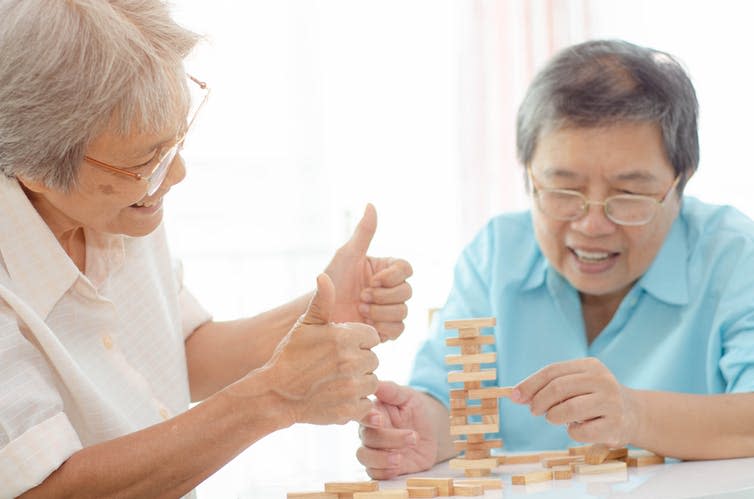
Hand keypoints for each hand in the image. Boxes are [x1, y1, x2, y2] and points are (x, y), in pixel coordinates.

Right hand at [263, 274, 379, 424]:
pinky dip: (355, 403)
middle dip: (359, 362)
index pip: (372, 337)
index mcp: (345, 337)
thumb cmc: (291, 356)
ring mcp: (352, 386)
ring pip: (372, 382)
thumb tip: (325, 276)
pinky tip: (337, 397)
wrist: (276, 394)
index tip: (341, 347)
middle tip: (335, 366)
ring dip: (359, 382)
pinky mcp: (350, 409)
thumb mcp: (305, 325)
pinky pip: (366, 403)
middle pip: (373, 359)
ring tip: (336, 381)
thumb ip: (322, 301)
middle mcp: (351, 361)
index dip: (358, 342)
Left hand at [325, 204, 412, 341]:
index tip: (373, 280)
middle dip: (384, 296)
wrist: (321, 311)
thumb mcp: (347, 254)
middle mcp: (391, 289)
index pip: (406, 269)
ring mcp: (390, 310)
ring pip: (404, 311)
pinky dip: (383, 327)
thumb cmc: (332, 280)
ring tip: (360, 310)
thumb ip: (363, 232)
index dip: (393, 276)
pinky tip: (366, 323)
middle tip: (362, 297)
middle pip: (408, 291)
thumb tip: (371, 205)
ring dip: (381, 312)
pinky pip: (399, 329)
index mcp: (386, 270)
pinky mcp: (386, 329)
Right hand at [356, 382, 436, 478]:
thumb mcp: (407, 396)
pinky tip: (397, 467)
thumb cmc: (415, 408)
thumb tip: (375, 383)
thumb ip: (392, 391)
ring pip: (364, 457)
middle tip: (412, 436)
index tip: (381, 420)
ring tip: (400, 457)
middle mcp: (369, 432)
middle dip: (389, 439)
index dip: (367, 419)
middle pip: (367, 438)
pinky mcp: (383, 466)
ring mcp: (375, 450)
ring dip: (381, 459)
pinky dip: (383, 472)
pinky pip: (374, 474)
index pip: (361, 415)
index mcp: (371, 413)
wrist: (430, 430)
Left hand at [512, 357, 638, 447]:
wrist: (634, 414)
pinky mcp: (616, 425)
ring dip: (554, 416)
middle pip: (559, 388)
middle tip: (533, 410)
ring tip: (554, 418)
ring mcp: (611, 403)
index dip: (530, 384)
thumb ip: (549, 386)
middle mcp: (603, 380)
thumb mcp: (577, 384)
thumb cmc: (594, 398)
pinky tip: (576, 428)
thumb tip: (516, 395)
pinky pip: (582, 431)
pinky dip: (572, 432)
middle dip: (539, 401)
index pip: (552, 371)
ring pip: (569, 409)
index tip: (514, 396)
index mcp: (590, 366)